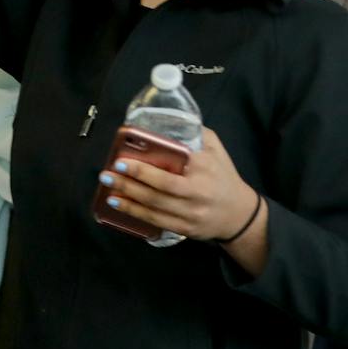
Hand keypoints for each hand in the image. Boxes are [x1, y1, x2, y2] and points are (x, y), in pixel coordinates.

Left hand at [99, 126, 258, 242]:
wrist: (238, 213)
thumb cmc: (223, 176)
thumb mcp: (216, 149)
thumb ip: (196, 134)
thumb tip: (168, 120)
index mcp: (204, 167)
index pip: (172, 166)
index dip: (144, 166)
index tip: (122, 158)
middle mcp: (198, 191)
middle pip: (159, 188)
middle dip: (130, 181)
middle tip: (108, 172)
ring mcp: (191, 212)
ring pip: (154, 206)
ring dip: (128, 197)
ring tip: (109, 187)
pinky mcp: (186, 228)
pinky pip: (156, 221)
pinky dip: (136, 213)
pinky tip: (120, 205)